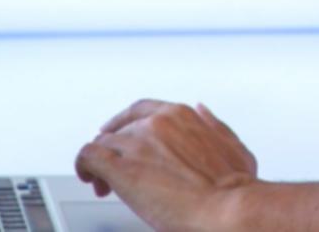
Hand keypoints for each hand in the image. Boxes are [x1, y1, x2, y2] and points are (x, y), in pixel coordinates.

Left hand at [75, 100, 256, 231]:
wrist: (226, 209)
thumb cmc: (235, 187)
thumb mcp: (234, 146)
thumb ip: (215, 125)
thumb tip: (202, 110)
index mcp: (180, 116)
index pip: (140, 110)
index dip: (125, 123)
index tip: (119, 134)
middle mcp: (156, 124)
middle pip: (120, 130)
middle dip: (116, 150)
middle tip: (116, 172)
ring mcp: (137, 144)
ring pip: (103, 144)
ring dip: (102, 164)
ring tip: (105, 185)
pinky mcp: (121, 169)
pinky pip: (88, 157)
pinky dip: (84, 165)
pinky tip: (89, 179)